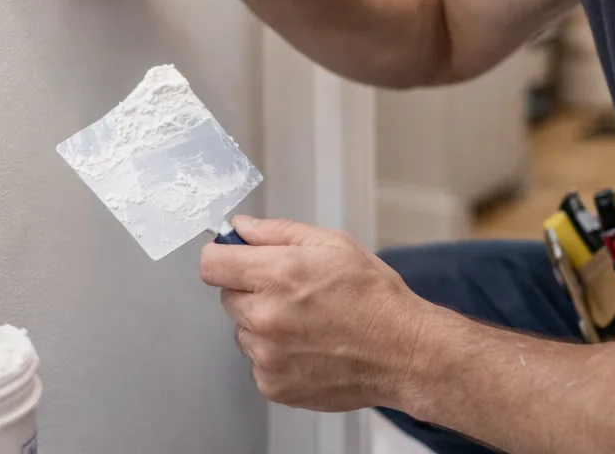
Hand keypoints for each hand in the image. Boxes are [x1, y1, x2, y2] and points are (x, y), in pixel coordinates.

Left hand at [200, 216, 429, 410]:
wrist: (402, 351)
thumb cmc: (374, 297)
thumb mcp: (332, 243)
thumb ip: (277, 232)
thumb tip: (242, 228)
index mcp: (278, 275)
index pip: (212, 263)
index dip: (222, 254)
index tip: (232, 255)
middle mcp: (266, 317)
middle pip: (226, 295)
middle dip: (249, 287)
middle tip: (288, 288)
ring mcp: (268, 356)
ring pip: (242, 330)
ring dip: (261, 322)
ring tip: (304, 319)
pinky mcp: (274, 385)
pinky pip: (256, 361)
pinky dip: (274, 353)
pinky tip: (306, 344)